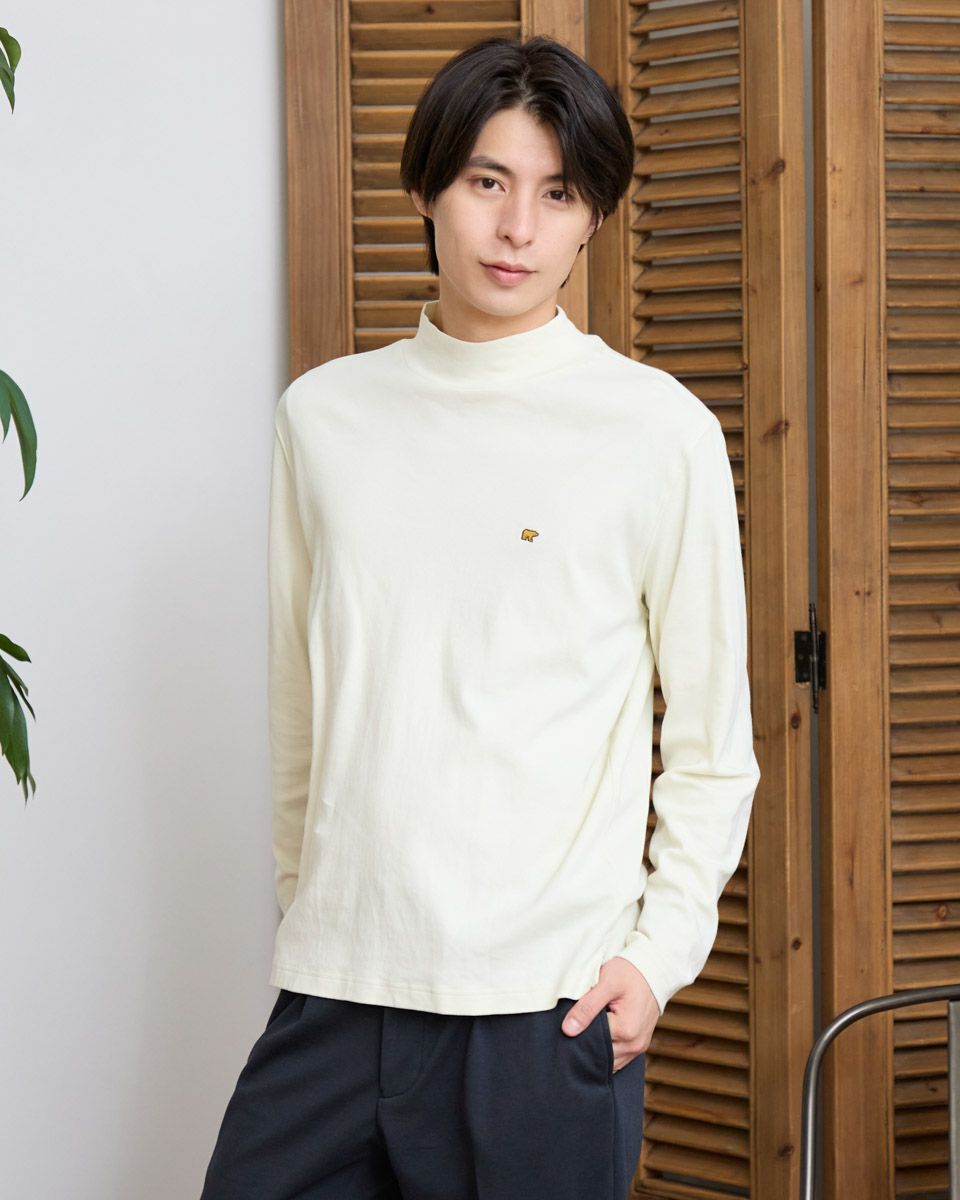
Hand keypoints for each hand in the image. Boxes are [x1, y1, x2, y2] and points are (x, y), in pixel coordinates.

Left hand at [561, 956, 659, 1072]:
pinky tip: (603, 1031)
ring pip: (609, 1060)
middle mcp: (633, 1044)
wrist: (654, 970)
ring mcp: (638, 1047)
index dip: (578, 1032)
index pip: (591, 1042)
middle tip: (581, 1021)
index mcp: (625, 1030)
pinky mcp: (639, 1046)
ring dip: (598, 1047)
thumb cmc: (630, 973)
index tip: (573, 1019)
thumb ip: (587, 1007)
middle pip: (600, 1054)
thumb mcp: (606, 983)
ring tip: (594, 1024)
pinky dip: (608, 1048)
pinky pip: (618, 1057)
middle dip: (588, 1042)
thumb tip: (568, 1030)